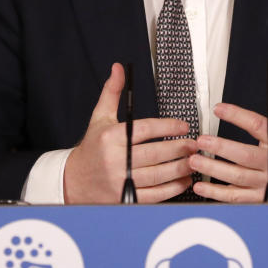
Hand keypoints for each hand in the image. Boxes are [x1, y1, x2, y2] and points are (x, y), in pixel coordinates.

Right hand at [64, 63, 197, 202]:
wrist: (73, 181)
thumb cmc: (92, 148)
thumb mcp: (100, 118)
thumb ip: (112, 92)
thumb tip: (119, 68)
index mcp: (111, 138)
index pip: (145, 129)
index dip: (168, 127)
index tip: (183, 126)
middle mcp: (116, 160)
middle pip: (155, 153)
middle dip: (179, 148)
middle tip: (194, 144)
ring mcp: (121, 181)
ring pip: (157, 175)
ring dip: (179, 168)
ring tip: (193, 160)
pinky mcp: (126, 198)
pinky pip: (154, 195)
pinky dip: (172, 189)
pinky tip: (183, 180)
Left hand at [190, 54, 267, 202]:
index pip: (257, 125)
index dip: (237, 115)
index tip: (218, 107)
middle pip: (244, 155)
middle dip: (220, 148)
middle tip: (200, 140)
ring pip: (236, 178)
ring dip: (213, 170)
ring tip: (193, 159)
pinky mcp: (262, 198)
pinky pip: (237, 197)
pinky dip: (217, 194)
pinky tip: (201, 186)